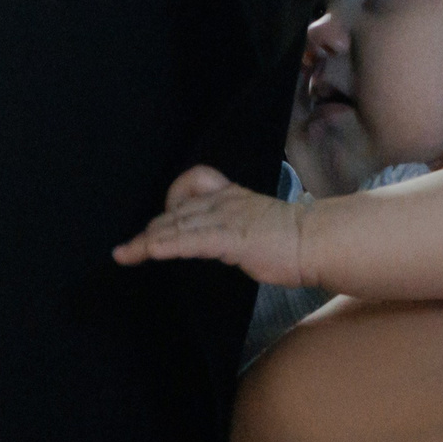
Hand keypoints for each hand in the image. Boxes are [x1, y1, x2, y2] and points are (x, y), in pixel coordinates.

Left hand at [114, 165, 307, 285]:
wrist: (318, 241)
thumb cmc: (294, 240)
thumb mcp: (256, 224)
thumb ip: (233, 228)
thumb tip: (218, 242)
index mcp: (231, 197)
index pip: (190, 187)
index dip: (169, 205)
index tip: (156, 227)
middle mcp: (223, 202)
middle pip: (175, 213)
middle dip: (149, 231)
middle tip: (127, 249)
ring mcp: (226, 218)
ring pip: (176, 227)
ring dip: (146, 242)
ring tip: (125, 253)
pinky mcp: (231, 238)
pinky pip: (192, 241)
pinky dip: (168, 245)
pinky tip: (149, 251)